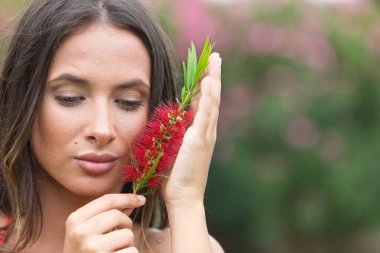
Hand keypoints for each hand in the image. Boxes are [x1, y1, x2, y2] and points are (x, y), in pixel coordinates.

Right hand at [63, 194, 144, 252]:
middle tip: (120, 236)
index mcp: (75, 220)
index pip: (107, 200)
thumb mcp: (87, 231)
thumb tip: (134, 200)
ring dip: (127, 243)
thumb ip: (108, 215)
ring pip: (127, 234)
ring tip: (115, 250)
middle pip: (118, 215)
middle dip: (125, 224)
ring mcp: (92, 247)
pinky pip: (131, 251)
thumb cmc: (85, 252)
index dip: (127, 198)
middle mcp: (81, 232)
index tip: (140, 199)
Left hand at [162, 52, 221, 208]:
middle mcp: (207, 130)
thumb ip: (177, 134)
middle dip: (214, 76)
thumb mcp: (176, 149)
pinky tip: (208, 81)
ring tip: (215, 61)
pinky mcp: (200, 139)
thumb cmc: (177, 175)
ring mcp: (206, 134)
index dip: (206, 84)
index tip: (206, 68)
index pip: (205, 102)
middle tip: (216, 57)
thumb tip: (172, 121)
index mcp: (201, 131)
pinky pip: (206, 113)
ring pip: (212, 101)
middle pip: (213, 97)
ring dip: (214, 80)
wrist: (183, 195)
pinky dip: (208, 96)